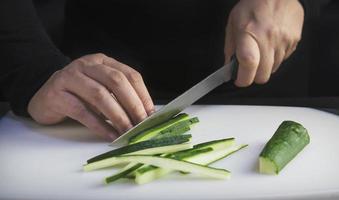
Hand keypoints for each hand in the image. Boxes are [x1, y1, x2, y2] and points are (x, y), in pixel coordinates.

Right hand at [28, 53, 154, 140]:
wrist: (44, 96)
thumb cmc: (78, 94)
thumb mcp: (101, 88)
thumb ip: (119, 96)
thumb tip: (144, 115)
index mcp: (103, 62)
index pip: (130, 74)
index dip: (143, 94)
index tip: (151, 113)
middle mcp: (87, 65)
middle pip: (116, 82)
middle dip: (133, 104)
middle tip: (141, 123)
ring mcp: (70, 77)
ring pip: (100, 95)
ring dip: (117, 116)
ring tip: (127, 131)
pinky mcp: (57, 94)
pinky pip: (82, 111)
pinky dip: (99, 125)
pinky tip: (109, 135)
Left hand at [225, 0, 303, 86]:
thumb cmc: (253, 5)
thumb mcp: (233, 24)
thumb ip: (230, 48)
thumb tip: (229, 67)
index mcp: (249, 34)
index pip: (248, 64)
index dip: (243, 78)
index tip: (239, 80)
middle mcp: (269, 39)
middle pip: (262, 75)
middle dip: (253, 76)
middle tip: (248, 68)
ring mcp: (284, 41)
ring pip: (273, 69)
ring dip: (264, 66)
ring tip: (260, 50)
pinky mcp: (294, 41)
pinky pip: (283, 59)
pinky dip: (275, 57)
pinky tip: (271, 44)